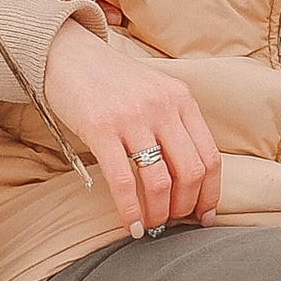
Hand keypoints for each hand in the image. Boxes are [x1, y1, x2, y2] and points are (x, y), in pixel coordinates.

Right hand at [43, 19, 220, 239]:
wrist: (69, 54)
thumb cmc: (112, 81)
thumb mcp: (154, 93)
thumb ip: (172, 125)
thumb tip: (185, 179)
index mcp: (181, 100)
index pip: (210, 156)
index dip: (211, 193)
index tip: (205, 216)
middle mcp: (163, 108)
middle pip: (190, 171)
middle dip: (185, 207)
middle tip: (174, 222)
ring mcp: (133, 118)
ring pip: (160, 180)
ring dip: (159, 213)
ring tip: (151, 226)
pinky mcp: (101, 128)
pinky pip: (122, 180)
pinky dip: (129, 211)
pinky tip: (130, 226)